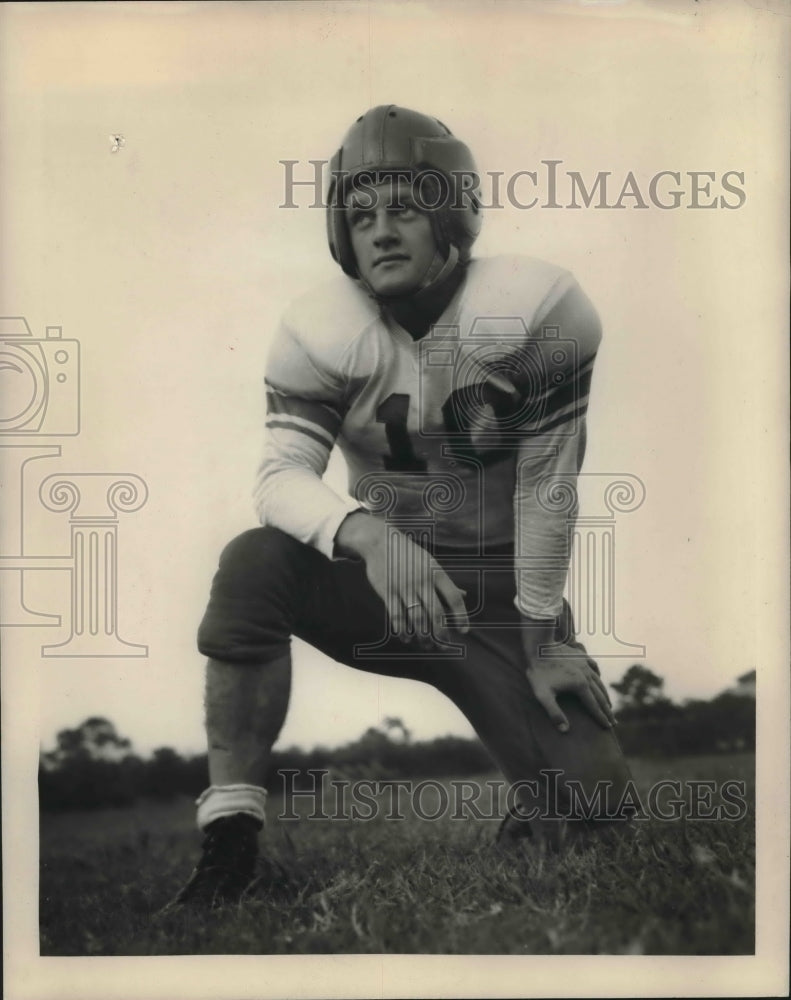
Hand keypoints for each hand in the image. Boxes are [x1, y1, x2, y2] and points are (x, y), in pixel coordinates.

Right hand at [335, 512, 468, 645]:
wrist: (380, 542)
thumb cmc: (409, 554)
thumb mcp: (431, 563)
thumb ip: (446, 582)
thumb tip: (464, 596)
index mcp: (436, 573)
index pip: (454, 598)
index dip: (461, 616)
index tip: (463, 631)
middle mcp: (422, 581)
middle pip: (436, 613)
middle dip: (441, 634)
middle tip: (443, 646)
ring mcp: (404, 587)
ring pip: (417, 618)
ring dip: (423, 636)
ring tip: (426, 645)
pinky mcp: (387, 592)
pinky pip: (397, 616)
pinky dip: (403, 630)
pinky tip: (407, 638)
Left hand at [524, 637, 614, 732]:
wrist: (539, 647)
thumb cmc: (539, 673)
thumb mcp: (543, 695)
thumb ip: (554, 713)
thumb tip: (564, 730)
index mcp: (580, 686)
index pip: (594, 706)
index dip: (601, 718)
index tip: (608, 728)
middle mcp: (587, 675)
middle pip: (600, 696)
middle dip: (607, 710)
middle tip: (614, 722)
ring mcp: (585, 664)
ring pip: (599, 682)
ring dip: (605, 695)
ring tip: (609, 705)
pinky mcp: (580, 656)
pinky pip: (593, 667)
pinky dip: (598, 675)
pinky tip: (598, 677)